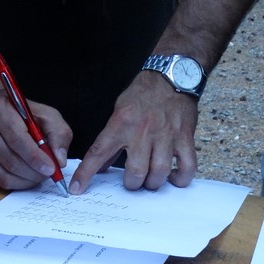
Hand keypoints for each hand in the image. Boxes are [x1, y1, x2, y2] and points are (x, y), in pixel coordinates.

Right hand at [0, 95, 72, 190]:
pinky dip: (17, 183)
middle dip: (33, 171)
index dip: (35, 157)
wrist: (0, 113)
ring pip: (4, 172)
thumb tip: (59, 161)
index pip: (17, 139)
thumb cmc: (26, 115)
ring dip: (26, 179)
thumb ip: (58, 135)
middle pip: (10, 159)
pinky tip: (28, 178)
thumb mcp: (48, 116)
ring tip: (40, 175)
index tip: (51, 168)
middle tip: (48, 174)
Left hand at [69, 73, 198, 194]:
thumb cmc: (144, 95)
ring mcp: (166, 136)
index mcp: (121, 124)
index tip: (77, 188)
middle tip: (133, 180)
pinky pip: (186, 167)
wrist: (173, 74)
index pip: (98, 153)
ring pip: (159, 172)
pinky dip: (180, 179)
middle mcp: (143, 131)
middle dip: (132, 184)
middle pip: (135, 172)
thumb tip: (100, 166)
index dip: (85, 174)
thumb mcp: (119, 112)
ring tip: (151, 179)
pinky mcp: (185, 138)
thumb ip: (110, 140)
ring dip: (153, 183)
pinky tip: (173, 177)